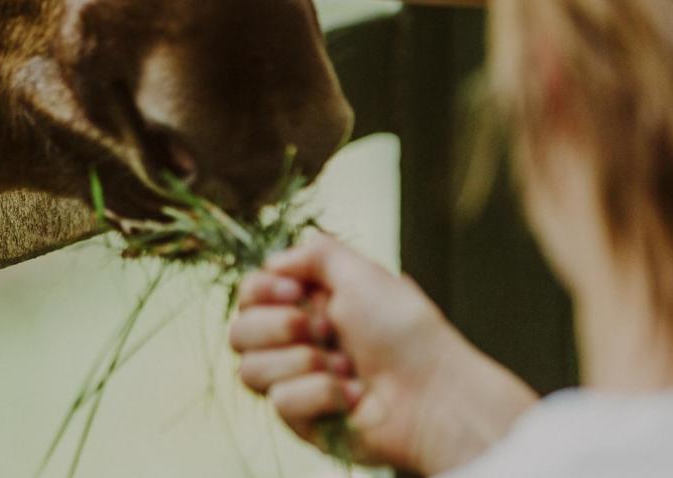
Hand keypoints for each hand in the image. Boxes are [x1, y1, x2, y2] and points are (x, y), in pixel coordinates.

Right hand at [226, 234, 538, 473]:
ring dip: (304, 363)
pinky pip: (282, 402)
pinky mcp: (302, 420)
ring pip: (250, 370)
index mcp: (306, 305)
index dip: (261, 291)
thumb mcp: (363, 274)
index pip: (247, 294)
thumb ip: (314, 252)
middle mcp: (294, 342)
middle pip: (238, 332)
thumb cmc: (406, 333)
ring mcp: (295, 382)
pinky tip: (354, 396)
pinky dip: (322, 394)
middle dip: (281, 327)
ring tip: (346, 366)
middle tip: (328, 330)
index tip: (296, 290)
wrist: (434, 394)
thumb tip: (274, 261)